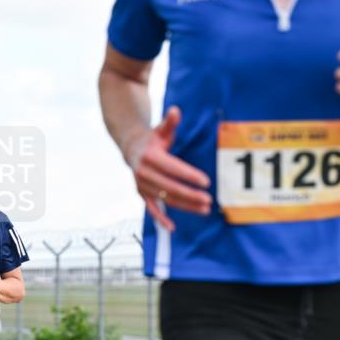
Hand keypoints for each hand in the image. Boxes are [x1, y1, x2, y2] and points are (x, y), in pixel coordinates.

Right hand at [128, 106, 211, 231]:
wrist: (130, 147)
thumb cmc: (153, 139)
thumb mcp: (161, 129)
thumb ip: (170, 122)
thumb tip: (175, 112)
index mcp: (150, 157)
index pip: (173, 168)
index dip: (189, 176)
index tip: (206, 181)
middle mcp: (143, 173)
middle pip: (171, 187)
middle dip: (191, 195)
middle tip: (208, 199)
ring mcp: (142, 185)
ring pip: (166, 199)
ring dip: (185, 205)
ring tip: (204, 208)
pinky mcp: (141, 193)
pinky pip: (151, 208)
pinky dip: (160, 218)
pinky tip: (172, 227)